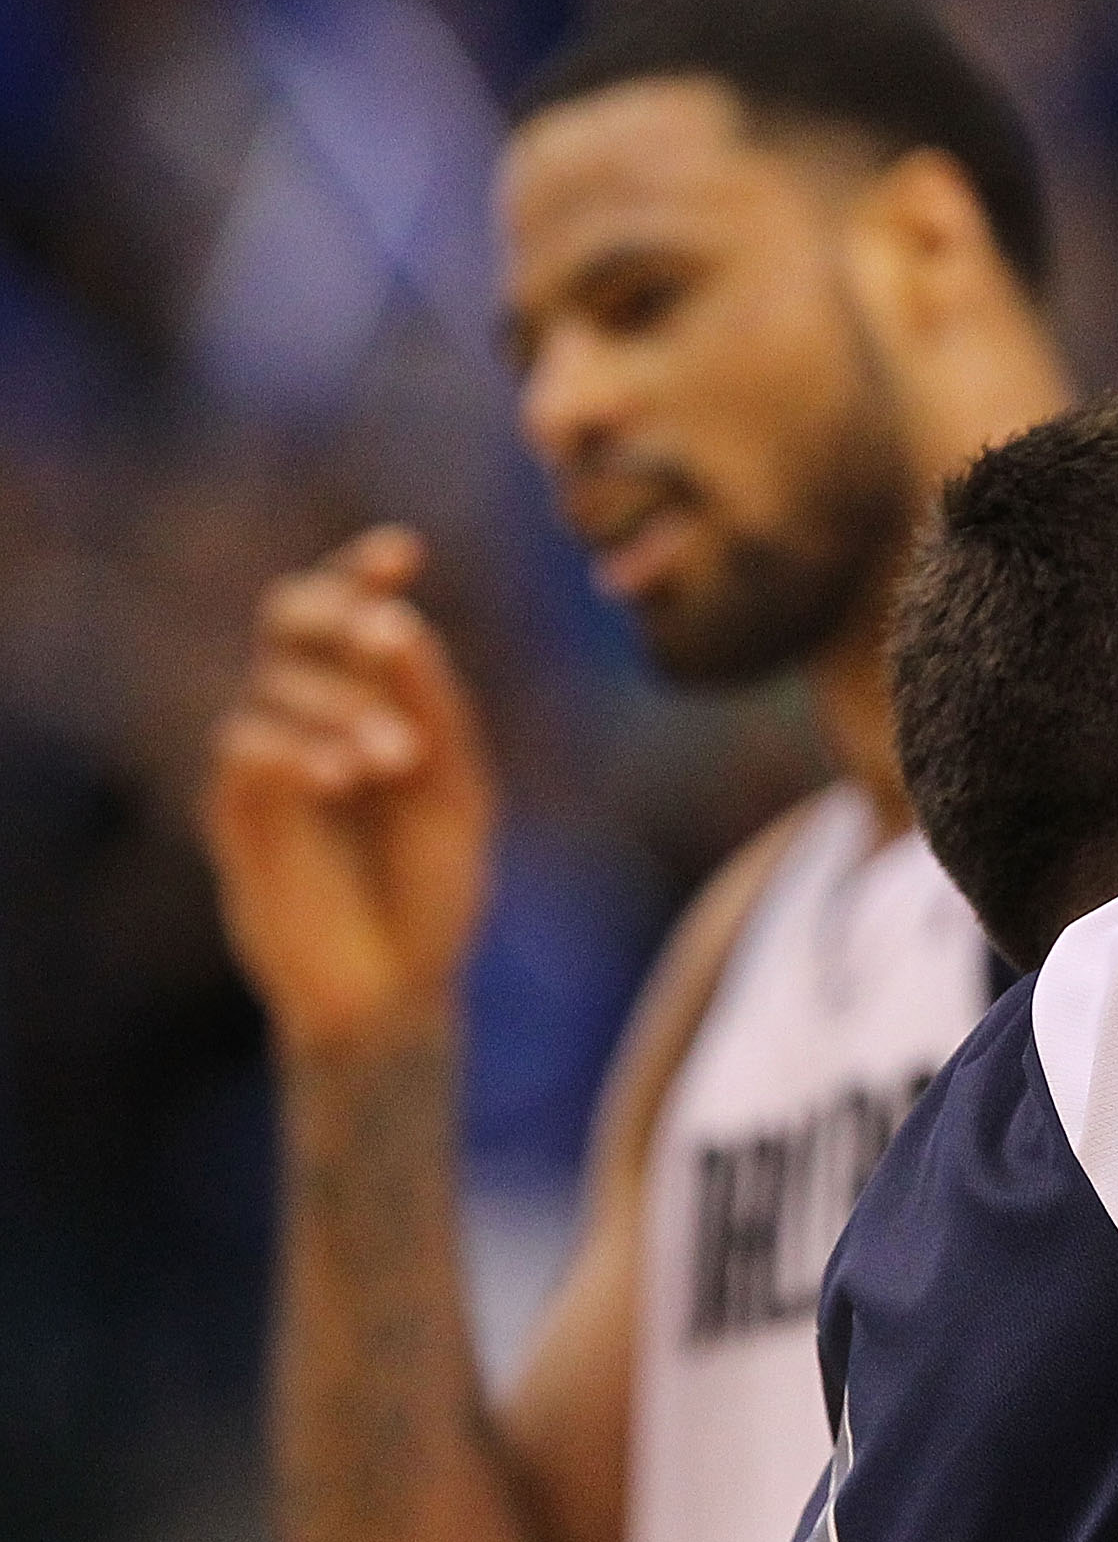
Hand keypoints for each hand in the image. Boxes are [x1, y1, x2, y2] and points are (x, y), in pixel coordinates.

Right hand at [203, 528, 494, 1049]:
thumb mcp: (457, 794)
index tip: (403, 551)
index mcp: (368, 701)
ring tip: (394, 759)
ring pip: (272, 684)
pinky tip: (343, 779)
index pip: (350, 613)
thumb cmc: (433, 890)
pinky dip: (296, 750)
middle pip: (287, 620)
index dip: (363, 573)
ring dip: (339, 707)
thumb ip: (435, 712)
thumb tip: (402, 627)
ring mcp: (267, 761)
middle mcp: (308, 715)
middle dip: (333, 612)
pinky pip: (244, 749)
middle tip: (383, 635)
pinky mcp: (234, 813)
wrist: (398, 990)